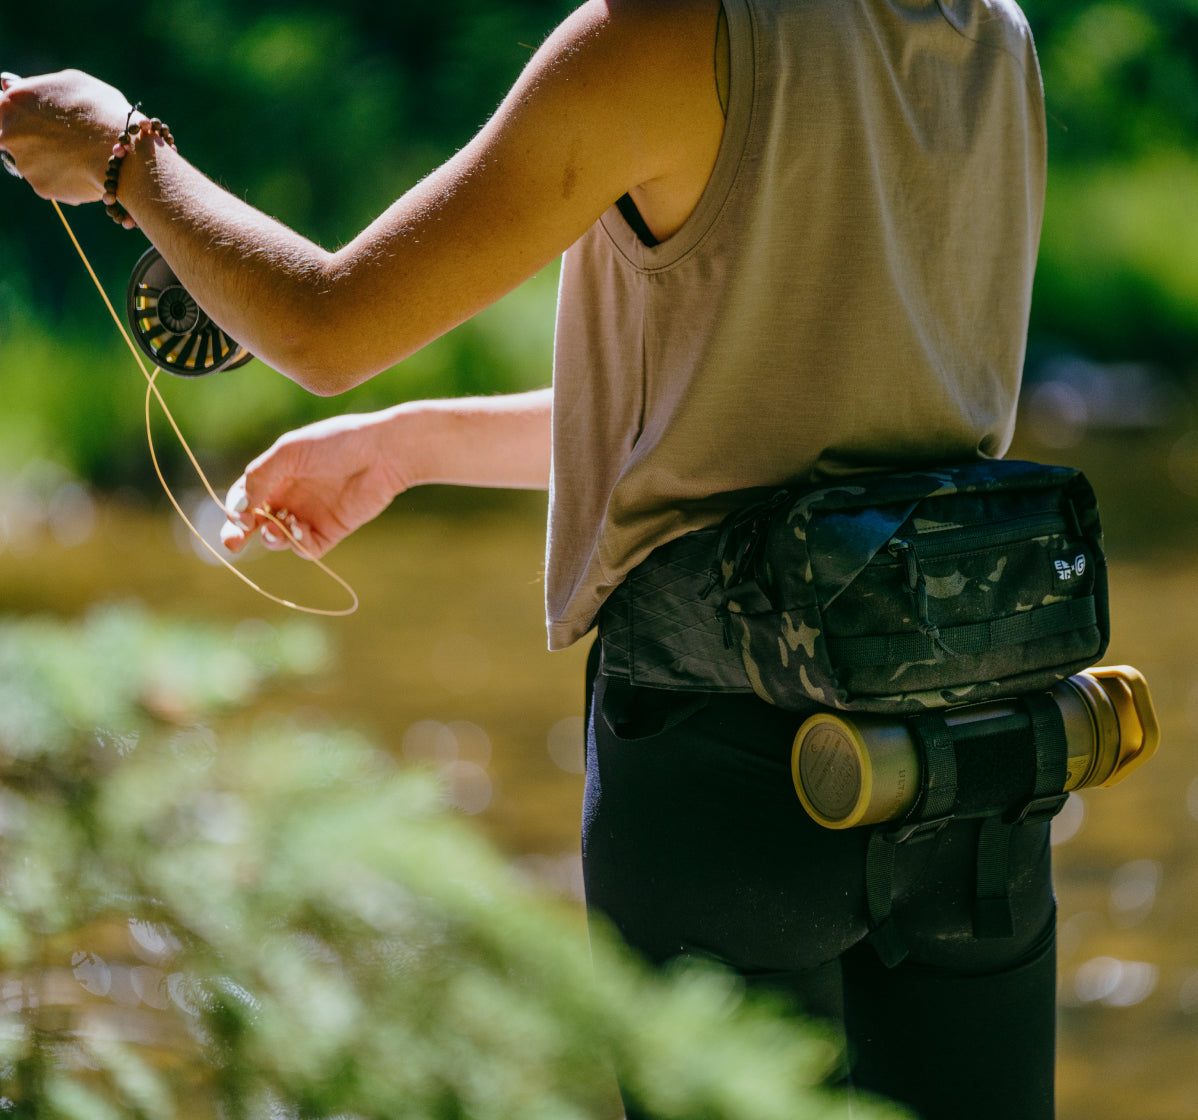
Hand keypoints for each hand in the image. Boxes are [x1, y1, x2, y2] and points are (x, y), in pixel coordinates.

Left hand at [0, 69, 131, 202]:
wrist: (125, 155)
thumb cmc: (102, 111)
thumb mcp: (70, 83)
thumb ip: (38, 87)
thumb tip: (12, 88)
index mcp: (12, 102)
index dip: (15, 116)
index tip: (28, 119)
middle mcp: (9, 133)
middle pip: (11, 138)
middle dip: (31, 139)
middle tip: (61, 140)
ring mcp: (24, 163)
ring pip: (33, 161)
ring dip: (51, 159)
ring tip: (82, 154)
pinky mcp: (41, 188)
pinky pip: (50, 182)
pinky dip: (65, 178)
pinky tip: (85, 170)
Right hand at [220, 412, 405, 559]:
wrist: (382, 453)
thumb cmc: (336, 443)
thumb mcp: (290, 451)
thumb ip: (260, 475)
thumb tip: (239, 506)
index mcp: (277, 474)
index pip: (244, 497)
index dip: (235, 509)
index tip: (238, 516)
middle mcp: (290, 496)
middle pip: (255, 522)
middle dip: (239, 533)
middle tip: (232, 543)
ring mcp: (309, 514)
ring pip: (278, 538)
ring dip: (272, 537)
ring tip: (278, 528)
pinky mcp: (331, 530)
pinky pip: (306, 547)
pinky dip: (298, 543)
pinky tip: (300, 529)